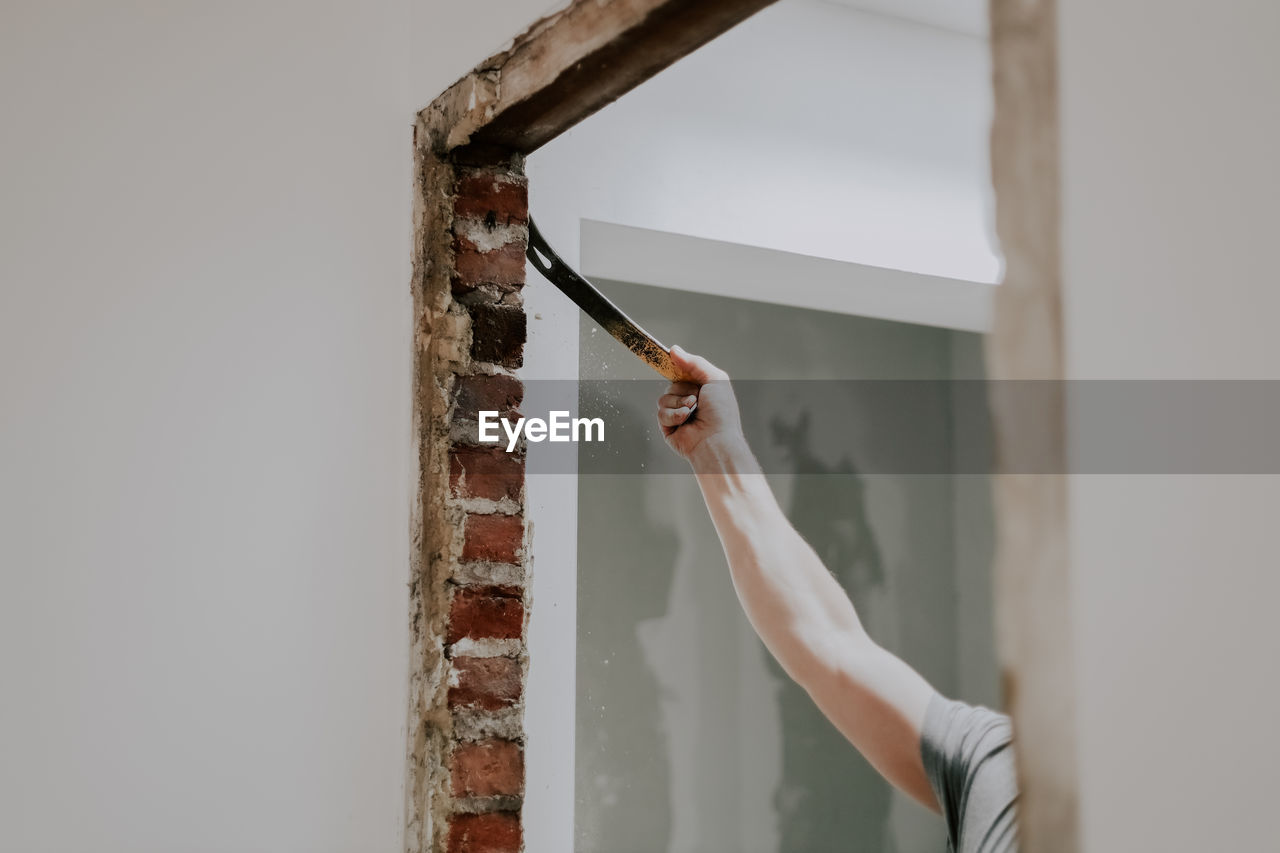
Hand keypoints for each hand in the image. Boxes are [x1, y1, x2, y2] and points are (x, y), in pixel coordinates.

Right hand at [656, 345, 744, 461]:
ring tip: (692, 412)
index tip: (668, 358)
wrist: (715, 439)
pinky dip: (673, 415)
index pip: (683, 373)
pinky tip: (685, 422)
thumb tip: (674, 350)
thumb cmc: (722, 413)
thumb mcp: (715, 379)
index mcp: (703, 389)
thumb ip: (694, 362)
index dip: (677, 367)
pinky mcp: (668, 427)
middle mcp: (690, 401)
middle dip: (682, 389)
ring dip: (678, 403)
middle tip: (696, 398)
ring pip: (663, 398)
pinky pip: (660, 412)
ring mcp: (678, 414)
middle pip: (672, 384)